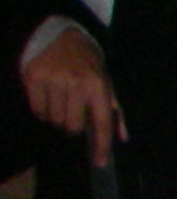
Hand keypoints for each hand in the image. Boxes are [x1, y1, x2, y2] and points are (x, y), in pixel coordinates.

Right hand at [22, 25, 121, 164]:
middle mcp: (77, 84)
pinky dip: (42, 110)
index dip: (101, 146)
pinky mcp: (33, 77)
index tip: (99, 163)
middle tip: (72, 111)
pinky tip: (47, 97)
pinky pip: (36, 110)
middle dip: (72, 126)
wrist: (61, 35)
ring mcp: (53, 80)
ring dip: (56, 117)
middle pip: (71, 127)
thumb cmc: (88, 65)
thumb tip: (122, 138)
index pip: (102, 124)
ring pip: (53, 120)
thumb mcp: (107, 84)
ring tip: (60, 100)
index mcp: (99, 87)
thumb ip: (114, 112)